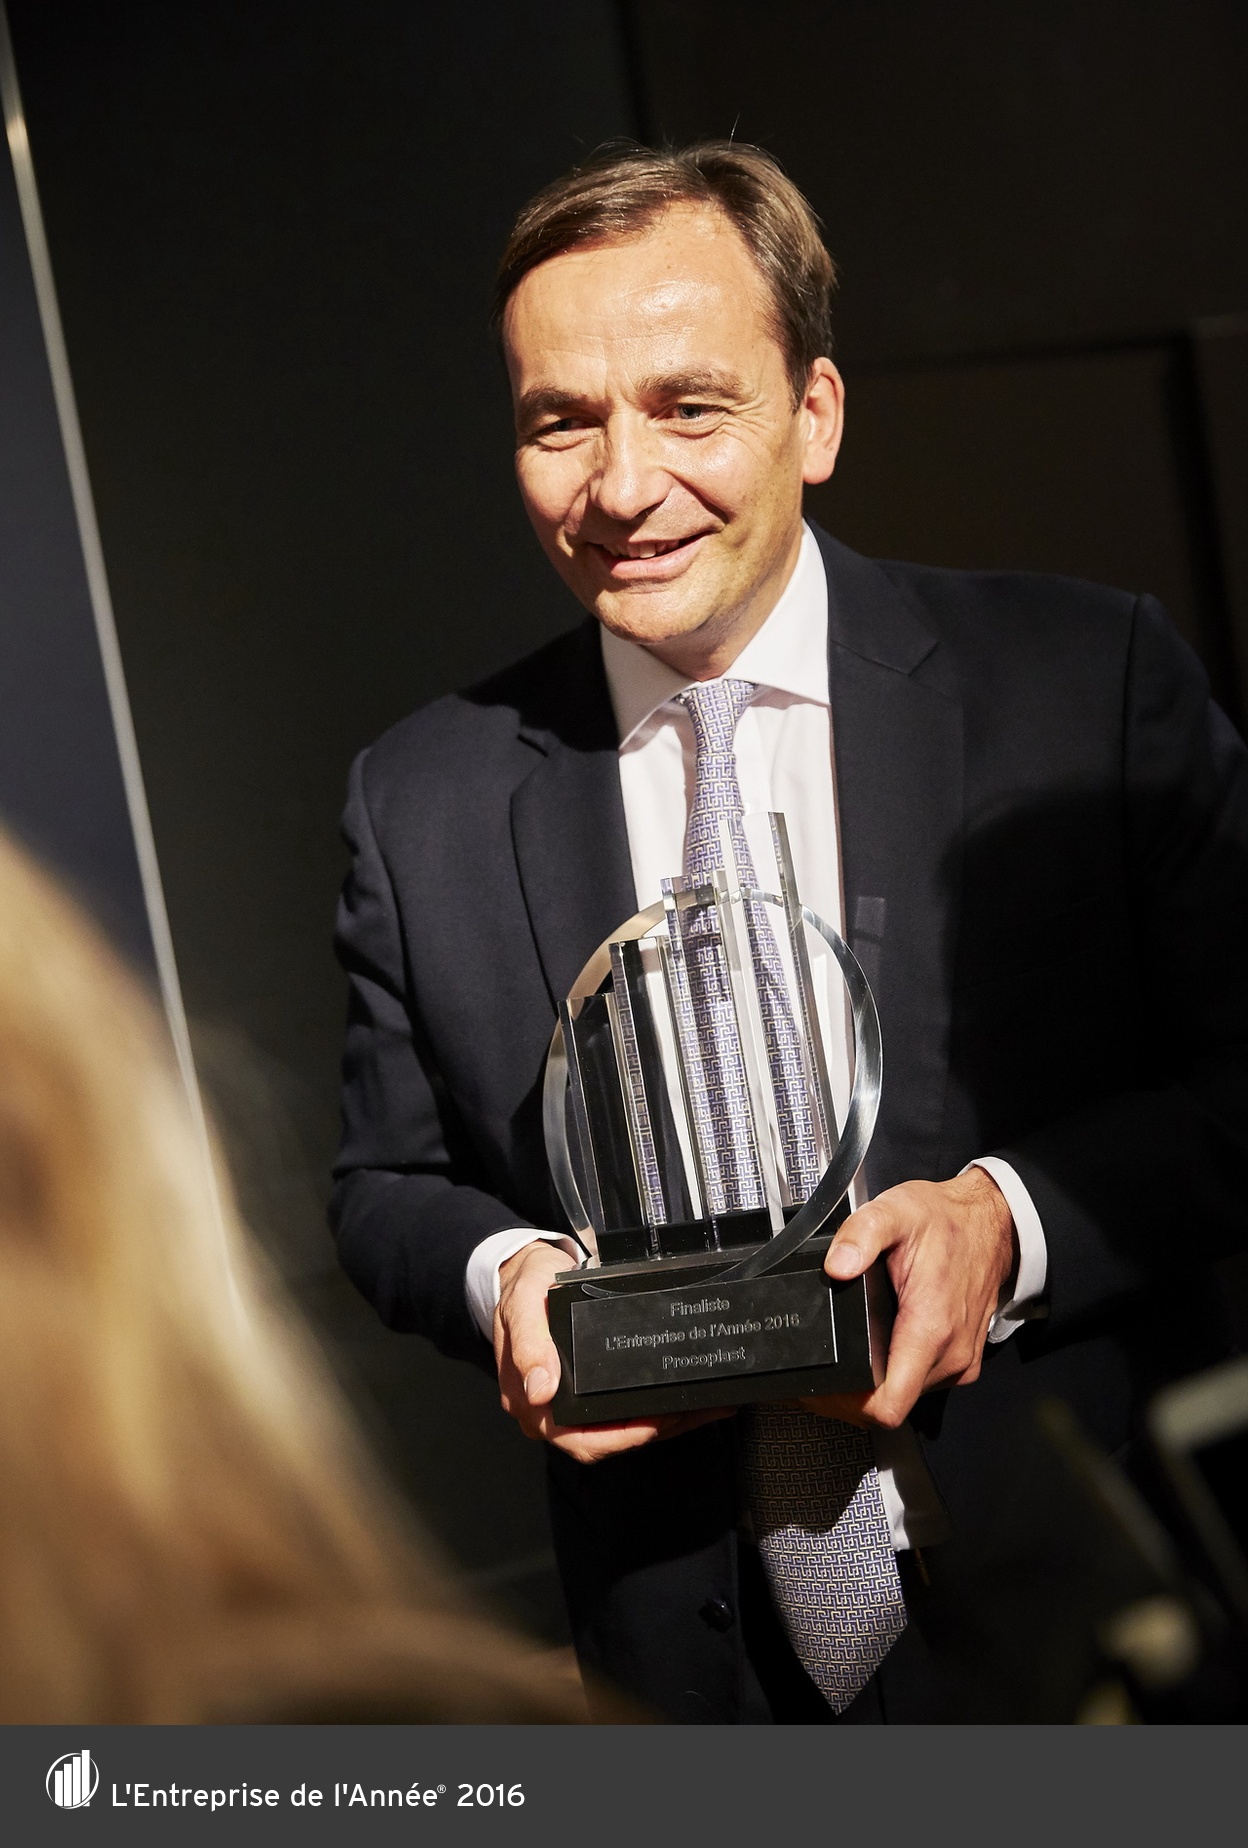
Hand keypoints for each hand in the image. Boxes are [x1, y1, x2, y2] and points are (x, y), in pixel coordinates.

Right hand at [493, 1242, 732, 1463]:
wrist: (526, 1269)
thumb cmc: (523, 1289)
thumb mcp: (523, 1306)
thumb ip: (531, 1345)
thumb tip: (540, 1389)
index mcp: (531, 1401)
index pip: (580, 1440)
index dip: (621, 1438)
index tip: (655, 1423)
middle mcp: (552, 1410)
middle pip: (609, 1439)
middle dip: (656, 1429)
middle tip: (692, 1410)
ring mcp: (572, 1401)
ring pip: (622, 1427)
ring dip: (666, 1420)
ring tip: (704, 1405)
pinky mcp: (590, 1388)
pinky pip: (623, 1407)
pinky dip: (658, 1405)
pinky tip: (686, 1396)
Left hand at [803, 1170, 1016, 1430]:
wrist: (991, 1224)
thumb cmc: (947, 1221)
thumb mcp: (896, 1212)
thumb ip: (861, 1236)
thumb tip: (836, 1265)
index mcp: (931, 1329)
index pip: (888, 1404)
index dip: (846, 1405)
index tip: (821, 1389)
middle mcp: (949, 1355)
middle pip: (889, 1404)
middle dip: (850, 1394)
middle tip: (821, 1370)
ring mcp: (958, 1362)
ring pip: (904, 1395)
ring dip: (871, 1384)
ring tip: (846, 1355)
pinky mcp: (961, 1361)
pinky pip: (920, 1382)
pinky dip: (894, 1374)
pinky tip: (878, 1348)